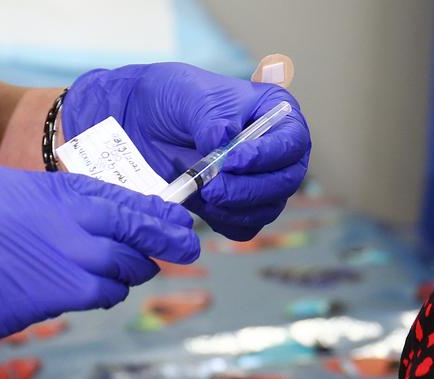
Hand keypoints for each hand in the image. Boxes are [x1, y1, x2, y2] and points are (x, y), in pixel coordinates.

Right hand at [0, 165, 199, 340]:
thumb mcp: (32, 193)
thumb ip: (75, 202)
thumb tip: (117, 215)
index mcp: (73, 191)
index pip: (139, 203)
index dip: (166, 215)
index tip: (182, 221)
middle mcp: (84, 220)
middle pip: (146, 235)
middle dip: (168, 242)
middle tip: (185, 247)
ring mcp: (80, 256)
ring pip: (133, 267)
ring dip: (133, 270)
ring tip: (124, 268)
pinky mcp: (69, 291)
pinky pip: (110, 292)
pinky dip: (110, 290)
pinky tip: (95, 287)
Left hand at [62, 63, 310, 240]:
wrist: (140, 123)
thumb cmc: (172, 98)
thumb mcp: (191, 96)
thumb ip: (212, 120)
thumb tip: (224, 144)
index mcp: (275, 115)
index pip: (293, 141)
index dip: (269, 155)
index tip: (233, 159)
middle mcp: (276, 152)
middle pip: (286, 181)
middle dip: (250, 188)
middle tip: (213, 187)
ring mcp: (261, 182)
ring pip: (268, 208)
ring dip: (235, 207)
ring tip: (202, 192)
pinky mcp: (240, 207)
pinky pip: (245, 227)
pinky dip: (225, 221)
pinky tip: (202, 204)